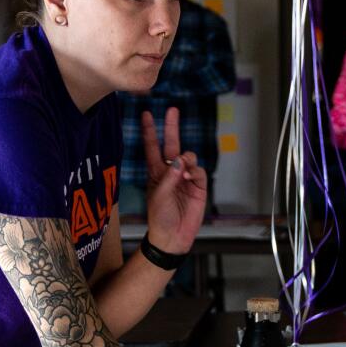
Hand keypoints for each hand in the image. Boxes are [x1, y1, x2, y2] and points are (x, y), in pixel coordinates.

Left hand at [141, 107, 205, 255]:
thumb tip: (180, 159)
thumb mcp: (159, 196)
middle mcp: (171, 171)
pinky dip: (195, 172)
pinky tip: (190, 179)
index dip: (150, 131)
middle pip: (172, 144)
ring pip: (188, 157)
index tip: (146, 114)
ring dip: (186, 159)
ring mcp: (185, 178)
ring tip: (184, 172)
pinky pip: (199, 171)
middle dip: (172, 127)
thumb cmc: (160, 217)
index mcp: (156, 172)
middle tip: (173, 109)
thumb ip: (169, 177)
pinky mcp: (198, 186)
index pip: (152, 147)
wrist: (173, 236)